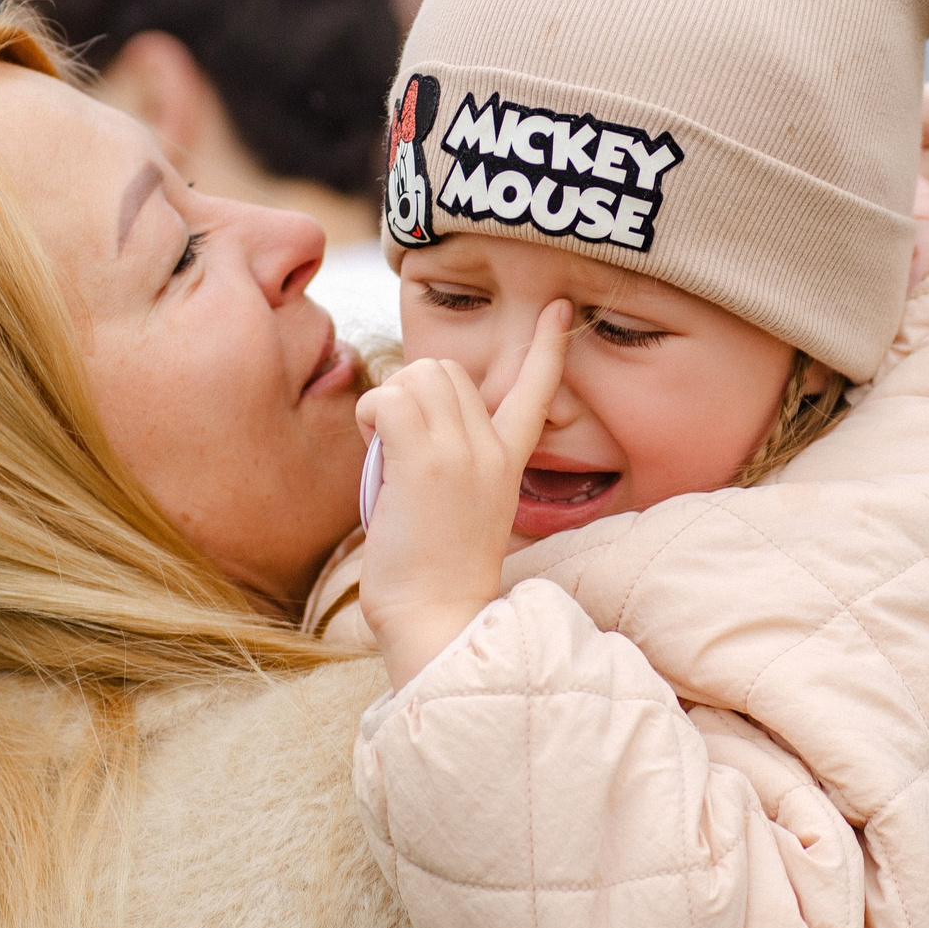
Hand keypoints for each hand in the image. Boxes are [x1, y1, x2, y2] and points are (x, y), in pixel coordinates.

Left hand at [355, 300, 572, 688]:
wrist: (438, 617)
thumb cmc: (434, 576)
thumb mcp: (461, 508)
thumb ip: (450, 460)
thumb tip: (408, 421)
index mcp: (508, 462)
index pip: (536, 390)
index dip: (546, 347)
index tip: (559, 309)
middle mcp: (491, 450)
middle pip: (445, 369)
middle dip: (408, 393)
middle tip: (396, 448)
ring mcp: (462, 452)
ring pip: (415, 376)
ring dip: (385, 405)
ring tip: (386, 456)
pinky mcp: (426, 462)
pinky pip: (387, 399)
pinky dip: (369, 415)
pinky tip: (374, 452)